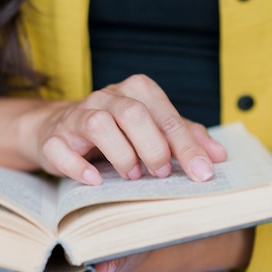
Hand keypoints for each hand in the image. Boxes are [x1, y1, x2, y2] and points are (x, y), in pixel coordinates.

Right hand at [31, 74, 226, 184]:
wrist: (60, 129)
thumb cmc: (115, 130)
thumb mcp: (153, 129)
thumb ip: (184, 137)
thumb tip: (218, 156)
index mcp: (135, 91)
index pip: (165, 115)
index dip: (186, 145)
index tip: (202, 173)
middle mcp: (106, 97)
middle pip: (133, 114)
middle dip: (153, 148)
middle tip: (161, 174)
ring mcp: (77, 116)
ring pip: (99, 124)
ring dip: (120, 154)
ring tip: (131, 175)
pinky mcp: (54, 139)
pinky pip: (61, 149)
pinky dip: (78, 166)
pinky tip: (94, 180)